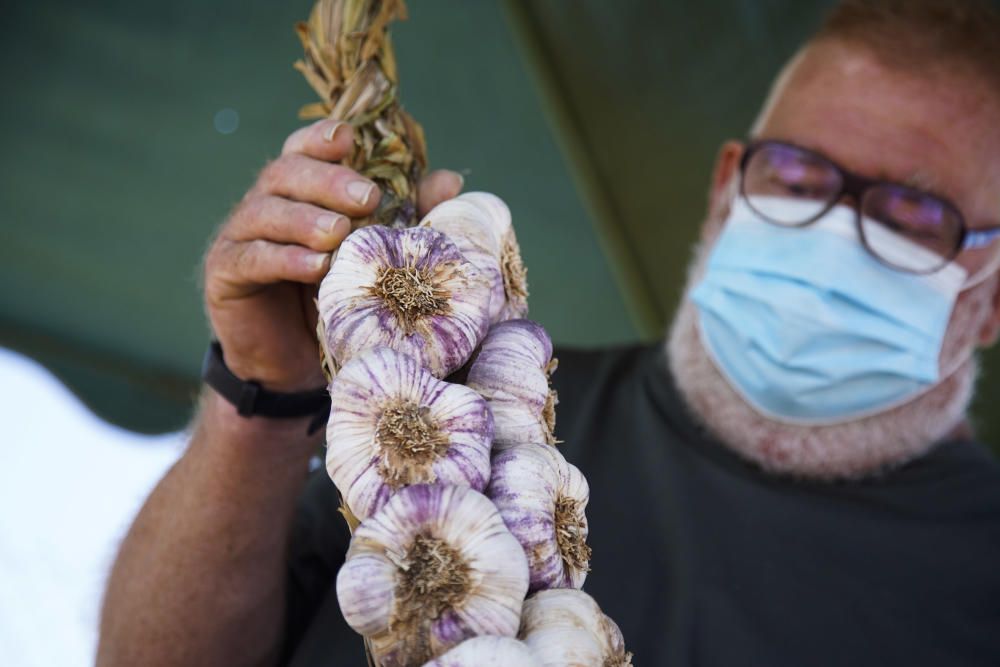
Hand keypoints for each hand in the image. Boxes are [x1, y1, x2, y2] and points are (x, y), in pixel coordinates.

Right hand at [203, 118, 462, 392]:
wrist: (296, 363)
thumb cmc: (340, 298)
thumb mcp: (378, 255)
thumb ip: (410, 214)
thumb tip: (451, 181)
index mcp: (299, 190)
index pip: (303, 148)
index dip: (321, 138)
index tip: (349, 139)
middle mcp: (264, 204)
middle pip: (286, 173)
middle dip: (328, 180)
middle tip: (367, 197)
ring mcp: (240, 236)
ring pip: (266, 211)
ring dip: (306, 219)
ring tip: (339, 233)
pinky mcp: (225, 273)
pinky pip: (253, 258)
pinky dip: (284, 259)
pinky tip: (314, 267)